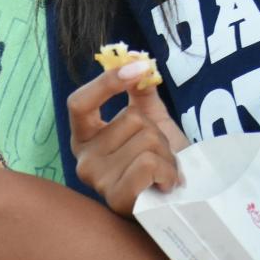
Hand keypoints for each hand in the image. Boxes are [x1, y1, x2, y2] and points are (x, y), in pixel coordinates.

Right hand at [67, 61, 188, 216]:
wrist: (180, 199)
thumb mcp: (150, 119)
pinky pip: (148, 164)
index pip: (79, 103)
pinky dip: (168, 171)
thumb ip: (139, 90)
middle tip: (161, 154)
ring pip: (146, 141)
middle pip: (130, 120)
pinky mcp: (117, 200)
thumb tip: (135, 59)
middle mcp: (84, 160)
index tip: (139, 68)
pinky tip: (167, 184)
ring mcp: (98, 182)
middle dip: (157, 132)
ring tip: (164, 172)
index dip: (107, 82)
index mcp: (86, 138)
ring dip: (167, 155)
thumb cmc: (160, 160)